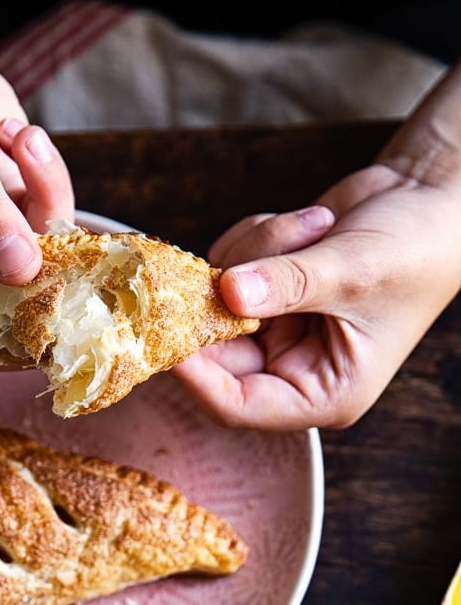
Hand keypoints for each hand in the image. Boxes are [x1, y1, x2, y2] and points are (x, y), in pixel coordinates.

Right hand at [0, 0, 74, 366]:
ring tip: (16, 139)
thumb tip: (22, 270)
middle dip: (44, 270)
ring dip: (44, 201)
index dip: (13, 346)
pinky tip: (17, 136)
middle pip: (13, 312)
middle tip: (64, 235)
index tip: (61, 331)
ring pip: (44, 266)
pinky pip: (52, 228)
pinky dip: (46, 181)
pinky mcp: (13, 228)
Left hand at [173, 63, 460, 430]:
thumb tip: (226, 291)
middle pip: (217, 354)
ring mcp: (277, 329)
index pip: (239, 406)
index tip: (170, 336)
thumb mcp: (352, 270)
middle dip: (219, 300)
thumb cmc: (416, 248)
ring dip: (253, 253)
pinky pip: (229, 269)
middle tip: (208, 263)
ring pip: (219, 302)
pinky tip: (306, 223)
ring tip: (311, 225)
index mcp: (322, 393)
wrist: (434, 198)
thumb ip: (287, 284)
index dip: (199, 377)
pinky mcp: (267, 292)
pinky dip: (255, 239)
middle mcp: (294, 369)